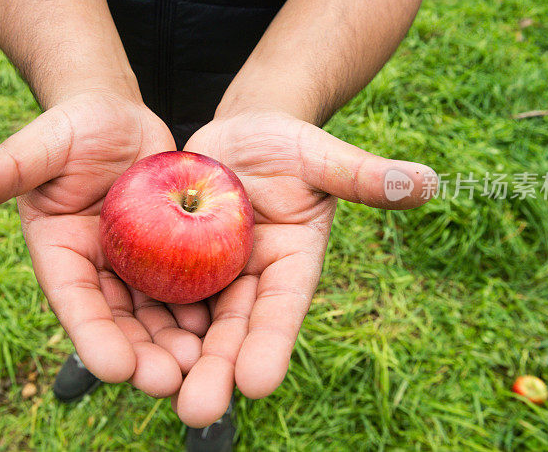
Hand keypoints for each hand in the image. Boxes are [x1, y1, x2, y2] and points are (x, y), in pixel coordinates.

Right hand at [0, 93, 210, 397]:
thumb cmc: (74, 126)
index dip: (91, 335)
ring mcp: (134, 264)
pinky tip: (227, 330)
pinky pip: (187, 286)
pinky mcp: (170, 253)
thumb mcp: (42, 146)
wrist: (119, 118)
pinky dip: (203, 309)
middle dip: (142, 354)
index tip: (114, 368)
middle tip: (171, 382)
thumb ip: (0, 168)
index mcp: (59, 254)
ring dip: (177, 342)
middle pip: (119, 320)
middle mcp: (97, 269)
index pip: (74, 302)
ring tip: (203, 368)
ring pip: (156, 312)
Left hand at [172, 110, 436, 425]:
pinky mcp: (175, 264)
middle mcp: (250, 280)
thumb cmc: (286, 142)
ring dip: (173, 358)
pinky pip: (156, 294)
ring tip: (150, 388)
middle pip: (234, 330)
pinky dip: (141, 318)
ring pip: (190, 324)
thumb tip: (428, 183)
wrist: (237, 137)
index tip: (257, 381)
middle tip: (195, 410)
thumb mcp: (319, 153)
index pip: (283, 307)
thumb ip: (363, 175)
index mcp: (291, 263)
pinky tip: (119, 343)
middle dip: (217, 370)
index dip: (272, 342)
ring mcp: (211, 275)